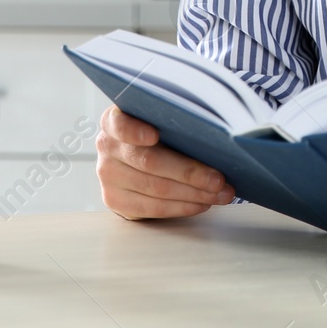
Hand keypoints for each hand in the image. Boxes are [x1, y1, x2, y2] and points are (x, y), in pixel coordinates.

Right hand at [95, 105, 235, 220]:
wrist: (134, 159)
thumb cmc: (159, 134)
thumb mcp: (161, 120)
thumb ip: (176, 121)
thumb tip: (216, 135)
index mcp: (115, 119)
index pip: (120, 123)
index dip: (135, 130)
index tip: (155, 135)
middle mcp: (106, 146)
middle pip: (149, 161)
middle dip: (189, 172)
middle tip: (218, 179)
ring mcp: (108, 175)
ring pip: (155, 188)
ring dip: (193, 193)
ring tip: (220, 194)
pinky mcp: (114, 200)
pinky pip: (152, 208)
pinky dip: (181, 206)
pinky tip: (202, 203)